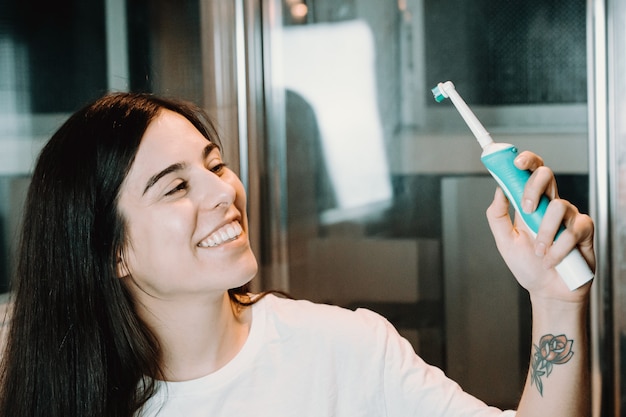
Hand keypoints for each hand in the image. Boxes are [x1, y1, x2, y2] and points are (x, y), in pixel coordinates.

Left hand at [485, 151, 594, 302]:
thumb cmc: (528, 266)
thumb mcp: (504, 241)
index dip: (526, 161)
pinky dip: (560, 248)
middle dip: (533, 188)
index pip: (530, 173)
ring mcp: (569, 217)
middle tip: (526, 210)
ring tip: (540, 252)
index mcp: (530, 205)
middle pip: (547, 175)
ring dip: (545, 233)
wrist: (548, 291)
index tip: (515, 162)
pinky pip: (573, 229)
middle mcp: (550, 206)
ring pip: (559, 206)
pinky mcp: (584, 231)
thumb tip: (498, 190)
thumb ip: (498, 216)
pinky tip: (554, 259)